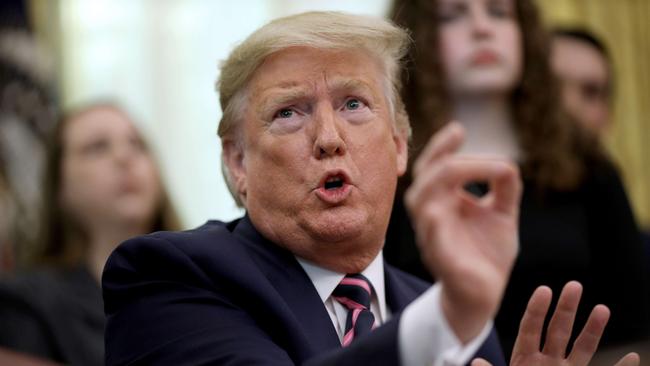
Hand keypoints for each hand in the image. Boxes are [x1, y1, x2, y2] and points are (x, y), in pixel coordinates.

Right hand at [404, 122, 521, 341]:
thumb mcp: (502, 214)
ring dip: (439, 181)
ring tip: (466, 168)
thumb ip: (504, 189)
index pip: (434, 167)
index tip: (459, 129)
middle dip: (441, 155)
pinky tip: (443, 211)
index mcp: (444, 201)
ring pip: (421, 203)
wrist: (485, 295)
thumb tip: (508, 165)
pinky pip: (432, 238)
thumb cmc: (487, 253)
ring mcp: (434, 237)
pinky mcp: (442, 260)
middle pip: (425, 178)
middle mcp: (433, 215)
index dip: (441, 146)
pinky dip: (435, 223)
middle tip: (460, 137)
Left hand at [471, 281, 640, 365]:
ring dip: (593, 330)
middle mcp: (548, 363)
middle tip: (574, 285)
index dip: (536, 310)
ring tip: (602, 308)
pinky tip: (633, 356)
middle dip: (566, 309)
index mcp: (525, 360)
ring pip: (582, 349)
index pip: (530, 329)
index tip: (544, 290)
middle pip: (558, 331)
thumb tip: (475, 363)